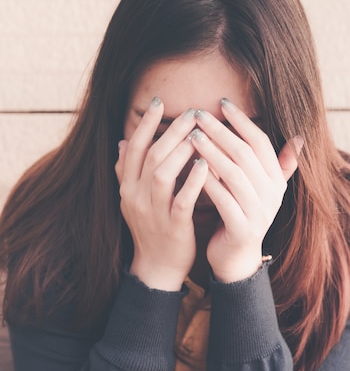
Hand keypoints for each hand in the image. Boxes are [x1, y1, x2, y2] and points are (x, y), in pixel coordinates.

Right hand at [115, 99, 207, 290]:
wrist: (156, 268)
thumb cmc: (149, 226)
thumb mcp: (132, 198)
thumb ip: (126, 170)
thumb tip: (122, 142)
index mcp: (128, 186)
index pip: (135, 148)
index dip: (145, 123)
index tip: (159, 102)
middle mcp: (136, 196)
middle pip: (151, 155)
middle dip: (171, 131)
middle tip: (191, 112)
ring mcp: (153, 212)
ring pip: (163, 174)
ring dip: (181, 151)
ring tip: (199, 134)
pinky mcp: (172, 227)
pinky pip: (182, 200)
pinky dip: (193, 181)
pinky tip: (206, 165)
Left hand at [190, 99, 301, 282]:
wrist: (236, 259)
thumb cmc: (243, 212)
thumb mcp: (263, 188)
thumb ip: (279, 164)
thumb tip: (300, 137)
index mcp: (275, 180)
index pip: (260, 142)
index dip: (242, 121)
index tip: (222, 102)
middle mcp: (271, 194)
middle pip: (244, 154)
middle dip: (221, 131)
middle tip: (199, 114)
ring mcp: (259, 213)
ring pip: (233, 174)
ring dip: (211, 152)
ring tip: (192, 135)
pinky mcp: (242, 229)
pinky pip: (223, 199)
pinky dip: (207, 182)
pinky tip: (191, 167)